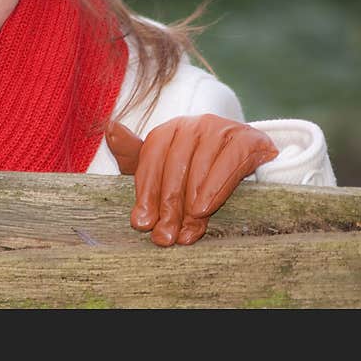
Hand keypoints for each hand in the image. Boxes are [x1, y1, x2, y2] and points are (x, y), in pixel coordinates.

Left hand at [106, 114, 278, 246]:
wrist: (249, 158)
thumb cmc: (199, 167)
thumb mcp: (164, 165)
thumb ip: (135, 156)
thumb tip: (110, 128)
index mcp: (169, 130)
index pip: (151, 157)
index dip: (145, 192)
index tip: (141, 222)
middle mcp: (193, 124)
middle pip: (174, 165)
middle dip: (167, 205)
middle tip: (164, 236)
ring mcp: (222, 128)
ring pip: (199, 166)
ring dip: (190, 202)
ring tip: (185, 230)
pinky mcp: (248, 138)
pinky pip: (228, 162)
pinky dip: (215, 187)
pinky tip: (205, 208)